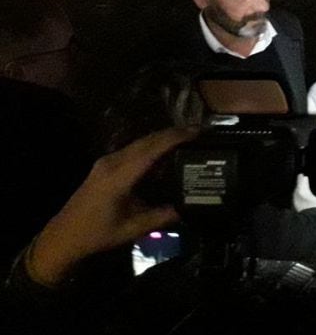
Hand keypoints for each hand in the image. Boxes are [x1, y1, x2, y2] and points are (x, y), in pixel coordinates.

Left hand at [27, 126, 197, 286]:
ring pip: (139, 142)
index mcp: (118, 177)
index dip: (175, 138)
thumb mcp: (132, 229)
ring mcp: (106, 162)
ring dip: (162, 138)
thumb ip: (161, 217)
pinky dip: (151, 146)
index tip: (197, 132)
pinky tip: (164, 151)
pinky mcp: (105, 165)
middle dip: (173, 133)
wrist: (63, 237)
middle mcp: (112, 163)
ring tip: (186, 138)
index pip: (151, 150)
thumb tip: (188, 207)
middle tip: (199, 132)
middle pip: (147, 140)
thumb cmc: (97, 235)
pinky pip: (132, 149)